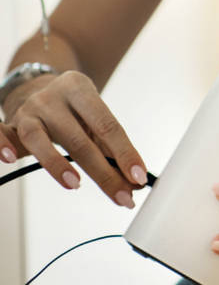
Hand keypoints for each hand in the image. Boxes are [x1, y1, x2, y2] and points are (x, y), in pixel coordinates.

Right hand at [0, 71, 147, 206]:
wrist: (35, 88)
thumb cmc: (72, 110)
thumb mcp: (93, 119)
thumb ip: (110, 148)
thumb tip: (132, 182)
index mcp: (80, 89)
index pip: (108, 126)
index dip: (125, 153)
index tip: (138, 177)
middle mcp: (53, 97)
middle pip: (79, 139)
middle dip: (103, 173)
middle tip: (121, 196)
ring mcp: (29, 110)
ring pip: (38, 138)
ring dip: (57, 164)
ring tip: (75, 184)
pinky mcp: (10, 124)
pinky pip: (1, 134)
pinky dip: (2, 145)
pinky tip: (11, 159)